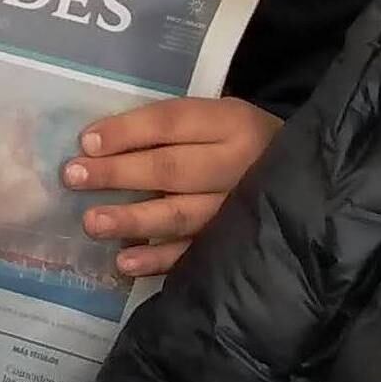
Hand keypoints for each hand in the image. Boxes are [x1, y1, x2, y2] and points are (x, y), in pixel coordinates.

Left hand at [63, 95, 283, 276]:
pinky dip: (158, 258)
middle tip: (73, 177)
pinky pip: (193, 252)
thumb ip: (171, 130)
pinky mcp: (237, 244)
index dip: (127, 132)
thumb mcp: (217, 121)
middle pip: (171, 168)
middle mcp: (239, 164)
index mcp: (232, 123)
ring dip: (132, 219)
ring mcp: (240, 208)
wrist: (307, 181)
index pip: (172, 123)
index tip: (87, 142)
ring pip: (181, 214)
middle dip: (119, 173)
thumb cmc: (241, 145)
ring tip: (91, 223)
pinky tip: (125, 260)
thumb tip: (98, 145)